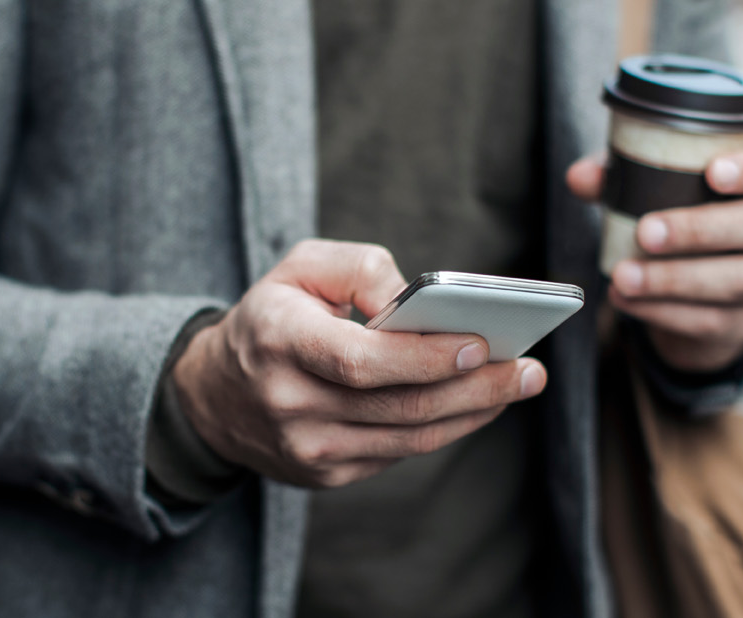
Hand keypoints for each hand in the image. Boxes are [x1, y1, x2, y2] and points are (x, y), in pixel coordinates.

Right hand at [172, 239, 547, 488]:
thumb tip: (420, 303)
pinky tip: (478, 403)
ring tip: (520, 384)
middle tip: (529, 369)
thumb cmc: (272, 316)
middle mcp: (290, 403)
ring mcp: (308, 449)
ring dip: (474, 412)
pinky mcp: (326, 475)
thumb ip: (362, 270)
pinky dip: (447, 428)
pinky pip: (400, 453)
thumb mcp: (300, 267)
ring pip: (409, 438)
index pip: (359, 360)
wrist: (212, 395)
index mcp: (279, 341)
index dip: (423, 357)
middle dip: (475, 387)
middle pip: (399, 406)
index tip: (479, 343)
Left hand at [567, 148, 742, 371]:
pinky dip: (661, 310)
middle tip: (646, 232)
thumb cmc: (673, 226)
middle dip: (699, 229)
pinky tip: (625, 300)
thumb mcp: (646, 196)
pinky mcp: (739, 323)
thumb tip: (580, 176)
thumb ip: (618, 179)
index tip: (715, 172)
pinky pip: (708, 319)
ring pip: (735, 279)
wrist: (690, 301)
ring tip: (624, 275)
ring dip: (674, 278)